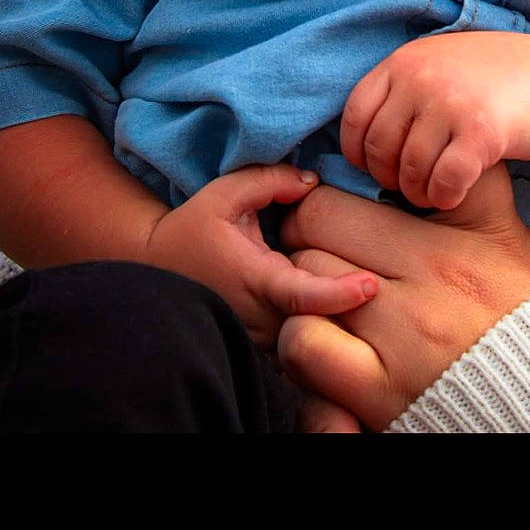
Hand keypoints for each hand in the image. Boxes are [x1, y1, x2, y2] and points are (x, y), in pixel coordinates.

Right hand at [143, 164, 376, 348]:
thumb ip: (271, 180)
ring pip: (308, 338)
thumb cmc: (194, 228)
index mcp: (256, 278)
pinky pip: (296, 349)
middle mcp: (259, 317)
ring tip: (354, 292)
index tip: (370, 286)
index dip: (339, 293)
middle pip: (316, 319)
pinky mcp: (260, 349)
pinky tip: (331, 309)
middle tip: (375, 281)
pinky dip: (317, 333)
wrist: (155, 265)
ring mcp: (259, 339)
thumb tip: (314, 182)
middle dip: (346, 305)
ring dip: (333, 321)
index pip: (303, 294)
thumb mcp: (226, 192)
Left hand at [277, 164, 529, 428]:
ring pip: (303, 290)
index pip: (333, 204)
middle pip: (311, 238)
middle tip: (312, 259)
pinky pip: (307, 348)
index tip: (323, 224)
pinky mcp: (384, 392)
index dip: (315, 210)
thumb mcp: (509, 231)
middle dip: (302, 245)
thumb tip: (448, 145)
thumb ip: (471, 187)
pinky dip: (304, 345)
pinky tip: (327, 345)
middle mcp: (419, 286)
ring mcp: (399, 341)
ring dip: (301, 296)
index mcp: (442, 244)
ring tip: (318, 302)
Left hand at [340, 31, 529, 209]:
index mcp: (404, 61)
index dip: (357, 150)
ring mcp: (451, 103)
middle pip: (379, 147)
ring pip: (410, 170)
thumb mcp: (437, 66)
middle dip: (388, 178)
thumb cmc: (488, 81)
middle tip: (407, 187)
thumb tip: (356, 143)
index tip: (374, 167)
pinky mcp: (481, 131)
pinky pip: (444, 181)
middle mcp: (422, 78)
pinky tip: (453, 196)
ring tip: (430, 194)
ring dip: (417, 193)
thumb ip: (399, 90)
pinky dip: (444, 197)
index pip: (355, 115)